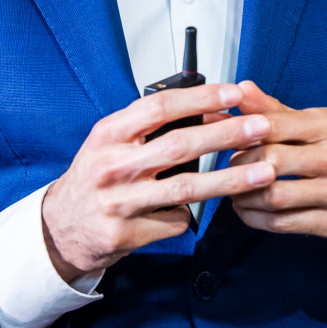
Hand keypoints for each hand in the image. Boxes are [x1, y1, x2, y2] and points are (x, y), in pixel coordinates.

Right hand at [40, 82, 270, 282]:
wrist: (62, 226)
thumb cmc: (95, 177)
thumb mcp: (111, 142)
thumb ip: (148, 129)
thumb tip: (206, 113)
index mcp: (109, 134)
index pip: (160, 107)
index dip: (200, 98)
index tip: (233, 94)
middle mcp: (112, 165)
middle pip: (179, 145)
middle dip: (226, 135)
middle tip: (260, 128)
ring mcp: (119, 202)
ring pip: (187, 189)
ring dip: (230, 179)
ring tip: (264, 172)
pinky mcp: (127, 233)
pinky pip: (175, 221)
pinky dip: (192, 214)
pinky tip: (201, 209)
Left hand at [227, 82, 326, 263]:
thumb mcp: (314, 125)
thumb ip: (274, 110)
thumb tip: (240, 88)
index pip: (274, 124)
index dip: (241, 132)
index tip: (224, 137)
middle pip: (271, 160)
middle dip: (240, 166)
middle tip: (228, 168)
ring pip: (274, 195)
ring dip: (244, 196)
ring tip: (233, 191)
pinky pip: (284, 223)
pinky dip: (256, 218)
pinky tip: (247, 210)